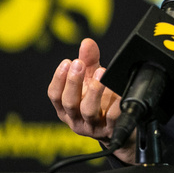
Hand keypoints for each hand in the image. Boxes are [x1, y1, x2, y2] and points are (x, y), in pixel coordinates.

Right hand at [47, 38, 135, 163]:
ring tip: (101, 73)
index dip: (58, 79)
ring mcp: (93, 126)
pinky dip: (116, 104)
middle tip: (79, 63)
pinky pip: (113, 118)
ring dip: (94, 91)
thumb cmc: (100, 101)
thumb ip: (89, 61)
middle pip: (70, 102)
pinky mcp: (111, 130)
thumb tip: (87, 42)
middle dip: (73, 82)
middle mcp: (76, 119)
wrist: (119, 127)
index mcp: (66, 108)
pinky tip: (119, 91)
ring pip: (89, 111)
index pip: (54, 95)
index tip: (66, 61)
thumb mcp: (92, 80)